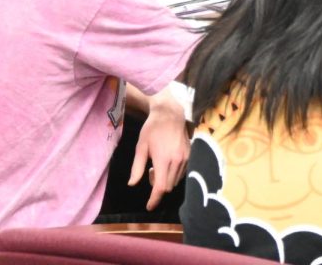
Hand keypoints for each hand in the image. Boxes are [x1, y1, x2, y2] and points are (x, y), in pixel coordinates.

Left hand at [128, 91, 189, 209]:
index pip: (160, 187)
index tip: (149, 207)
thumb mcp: (141, 147)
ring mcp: (185, 158)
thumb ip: (137, 168)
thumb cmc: (152, 130)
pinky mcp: (190, 155)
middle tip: (149, 173)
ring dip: (165, 180)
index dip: (154, 200)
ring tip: (157, 166)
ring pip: (175, 181)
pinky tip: (167, 162)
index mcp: (163, 160)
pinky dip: (173, 174)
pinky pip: (182, 172)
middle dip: (157, 187)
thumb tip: (132, 184)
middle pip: (168, 186)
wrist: (170, 114)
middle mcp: (177, 161)